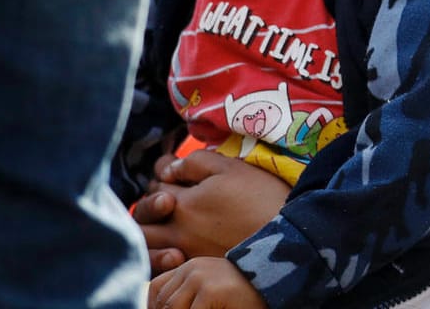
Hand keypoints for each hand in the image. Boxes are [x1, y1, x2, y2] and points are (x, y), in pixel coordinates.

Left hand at [136, 150, 288, 273]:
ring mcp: (184, 250)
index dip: (167, 169)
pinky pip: (162, 262)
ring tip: (165, 221)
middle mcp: (178, 228)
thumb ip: (197, 162)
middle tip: (169, 195)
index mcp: (184, 201)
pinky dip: (160, 252)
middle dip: (150, 201)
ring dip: (150, 228)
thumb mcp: (232, 168)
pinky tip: (175, 244)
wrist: (285, 237)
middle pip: (143, 213)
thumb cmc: (261, 198)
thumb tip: (170, 168)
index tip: (179, 168)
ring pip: (147, 241)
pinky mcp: (193, 266)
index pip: (159, 180)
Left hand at [148, 256, 266, 308]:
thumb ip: (189, 294)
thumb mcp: (211, 290)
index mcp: (190, 267)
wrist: (277, 283)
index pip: (155, 288)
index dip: (154, 306)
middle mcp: (192, 269)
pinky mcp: (211, 291)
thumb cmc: (244, 294)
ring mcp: (201, 278)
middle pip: (163, 301)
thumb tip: (160, 307)